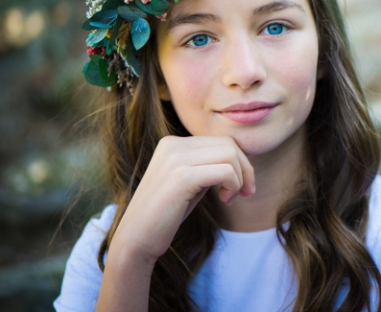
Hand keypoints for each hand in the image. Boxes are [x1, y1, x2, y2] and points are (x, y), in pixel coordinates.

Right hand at [111, 135, 254, 264]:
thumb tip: (240, 159)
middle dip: (245, 169)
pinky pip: (225, 171)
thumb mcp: (189, 182)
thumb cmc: (166, 215)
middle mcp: (173, 145)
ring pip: (230, 155)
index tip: (241, 187)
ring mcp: (176, 159)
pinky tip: (225, 200)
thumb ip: (207, 166)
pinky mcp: (182, 177)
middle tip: (245, 193)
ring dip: (239, 179)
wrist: (135, 241)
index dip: (240, 162)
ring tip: (229, 198)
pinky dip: (234, 185)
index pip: (221, 140)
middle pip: (229, 144)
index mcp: (172, 143)